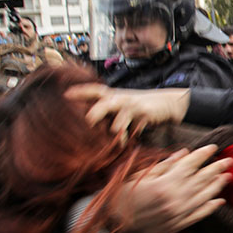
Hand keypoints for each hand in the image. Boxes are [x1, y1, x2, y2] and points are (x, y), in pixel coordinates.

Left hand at [68, 84, 189, 137]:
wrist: (167, 103)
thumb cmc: (139, 106)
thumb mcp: (121, 104)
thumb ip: (107, 111)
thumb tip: (86, 123)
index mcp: (113, 95)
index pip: (94, 90)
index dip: (80, 91)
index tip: (65, 95)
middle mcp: (120, 98)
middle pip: (103, 103)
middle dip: (94, 114)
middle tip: (86, 123)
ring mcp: (132, 106)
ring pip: (117, 121)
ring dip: (114, 133)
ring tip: (112, 142)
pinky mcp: (144, 115)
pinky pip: (131, 130)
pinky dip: (125, 138)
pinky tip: (123, 143)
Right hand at [111, 145, 232, 232]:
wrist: (113, 226)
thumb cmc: (123, 196)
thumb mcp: (139, 176)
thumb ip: (164, 165)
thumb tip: (184, 153)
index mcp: (164, 183)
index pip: (190, 165)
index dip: (203, 155)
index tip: (213, 148)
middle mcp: (174, 198)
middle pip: (201, 179)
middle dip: (217, 168)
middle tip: (230, 160)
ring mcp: (178, 213)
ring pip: (204, 197)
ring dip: (217, 186)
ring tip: (227, 177)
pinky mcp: (177, 225)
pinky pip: (198, 216)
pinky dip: (210, 208)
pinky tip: (219, 201)